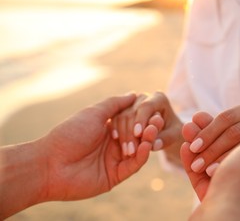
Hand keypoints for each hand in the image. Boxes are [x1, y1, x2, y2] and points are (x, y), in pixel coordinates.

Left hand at [39, 94, 156, 200]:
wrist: (51, 163)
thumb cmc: (70, 134)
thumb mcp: (94, 113)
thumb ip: (115, 104)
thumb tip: (134, 94)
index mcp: (108, 129)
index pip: (132, 121)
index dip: (142, 117)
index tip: (153, 110)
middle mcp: (113, 144)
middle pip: (138, 136)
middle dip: (148, 128)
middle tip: (157, 121)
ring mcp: (115, 160)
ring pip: (138, 150)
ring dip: (147, 141)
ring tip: (153, 131)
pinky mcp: (116, 175)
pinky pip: (134, 165)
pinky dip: (142, 155)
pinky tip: (146, 146)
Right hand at [113, 92, 183, 165]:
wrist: (165, 130)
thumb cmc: (172, 131)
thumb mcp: (174, 135)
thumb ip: (165, 139)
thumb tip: (154, 145)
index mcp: (159, 98)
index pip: (146, 106)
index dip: (141, 119)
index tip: (138, 134)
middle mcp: (143, 97)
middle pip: (132, 112)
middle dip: (131, 132)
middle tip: (132, 150)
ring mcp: (130, 103)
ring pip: (121, 116)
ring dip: (122, 134)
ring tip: (127, 152)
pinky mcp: (121, 110)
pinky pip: (114, 119)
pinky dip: (115, 130)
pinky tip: (118, 143)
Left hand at [183, 100, 239, 173]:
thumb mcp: (230, 135)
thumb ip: (211, 128)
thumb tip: (192, 120)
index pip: (225, 118)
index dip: (207, 133)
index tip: (191, 148)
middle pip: (235, 131)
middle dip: (212, 148)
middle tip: (195, 165)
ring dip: (224, 158)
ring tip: (207, 172)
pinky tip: (226, 175)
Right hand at [183, 120, 239, 220]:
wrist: (229, 218)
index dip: (231, 127)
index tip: (219, 117)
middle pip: (228, 147)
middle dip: (210, 133)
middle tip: (194, 122)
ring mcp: (233, 190)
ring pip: (212, 160)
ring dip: (199, 143)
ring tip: (186, 129)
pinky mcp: (214, 200)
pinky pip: (201, 177)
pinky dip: (191, 161)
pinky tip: (185, 148)